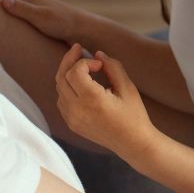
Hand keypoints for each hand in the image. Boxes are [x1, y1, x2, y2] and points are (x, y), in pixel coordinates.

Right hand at [0, 0, 82, 44]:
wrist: (84, 31)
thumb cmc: (64, 23)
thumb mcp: (41, 16)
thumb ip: (22, 9)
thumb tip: (2, 0)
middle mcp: (34, 2)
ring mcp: (39, 11)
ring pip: (17, 8)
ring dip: (6, 13)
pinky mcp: (43, 22)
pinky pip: (24, 18)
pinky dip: (15, 22)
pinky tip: (11, 32)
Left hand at [55, 43, 158, 163]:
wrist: (132, 143)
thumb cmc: (134, 115)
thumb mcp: (128, 87)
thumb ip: (113, 67)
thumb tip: (97, 54)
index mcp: (92, 100)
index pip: (74, 71)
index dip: (85, 62)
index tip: (100, 65)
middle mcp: (77, 110)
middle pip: (61, 77)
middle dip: (69, 60)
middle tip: (78, 48)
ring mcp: (72, 118)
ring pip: (59, 88)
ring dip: (67, 74)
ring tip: (81, 65)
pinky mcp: (71, 124)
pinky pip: (62, 100)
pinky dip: (67, 88)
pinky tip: (80, 84)